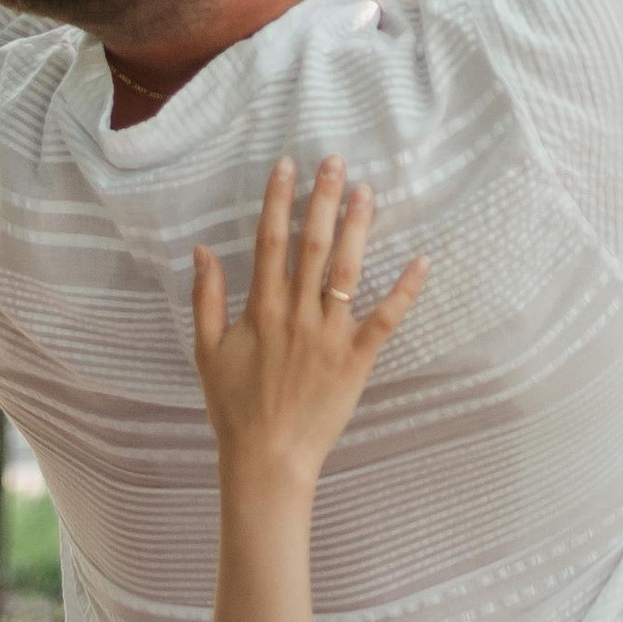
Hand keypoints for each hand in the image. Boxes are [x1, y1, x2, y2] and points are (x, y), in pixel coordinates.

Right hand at [193, 157, 426, 499]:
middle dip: (324, 200)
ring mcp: (330, 336)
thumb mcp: (207, 351)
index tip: (287, 165)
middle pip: (313, 245)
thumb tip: (201, 248)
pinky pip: (385, 320)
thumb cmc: (234, 408)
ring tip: (368, 193)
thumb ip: (206, 298)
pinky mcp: (357, 360)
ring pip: (348, 272)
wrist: (267, 460)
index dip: (279, 200)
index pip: (270, 241)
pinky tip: (421, 261)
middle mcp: (297, 315)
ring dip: (359, 229)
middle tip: (337, 162)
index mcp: (262, 309)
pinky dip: (405, 291)